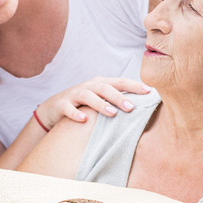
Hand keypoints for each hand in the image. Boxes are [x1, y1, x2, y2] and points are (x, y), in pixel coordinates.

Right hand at [35, 77, 150, 130]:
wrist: (53, 108)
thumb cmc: (84, 105)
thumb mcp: (100, 100)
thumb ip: (117, 101)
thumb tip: (143, 108)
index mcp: (101, 84)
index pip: (120, 82)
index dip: (134, 86)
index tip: (149, 92)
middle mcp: (88, 87)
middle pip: (105, 88)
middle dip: (119, 97)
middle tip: (131, 108)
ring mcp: (74, 95)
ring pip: (88, 96)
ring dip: (101, 104)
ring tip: (112, 114)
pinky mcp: (61, 105)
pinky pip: (68, 108)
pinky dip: (76, 114)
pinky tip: (84, 120)